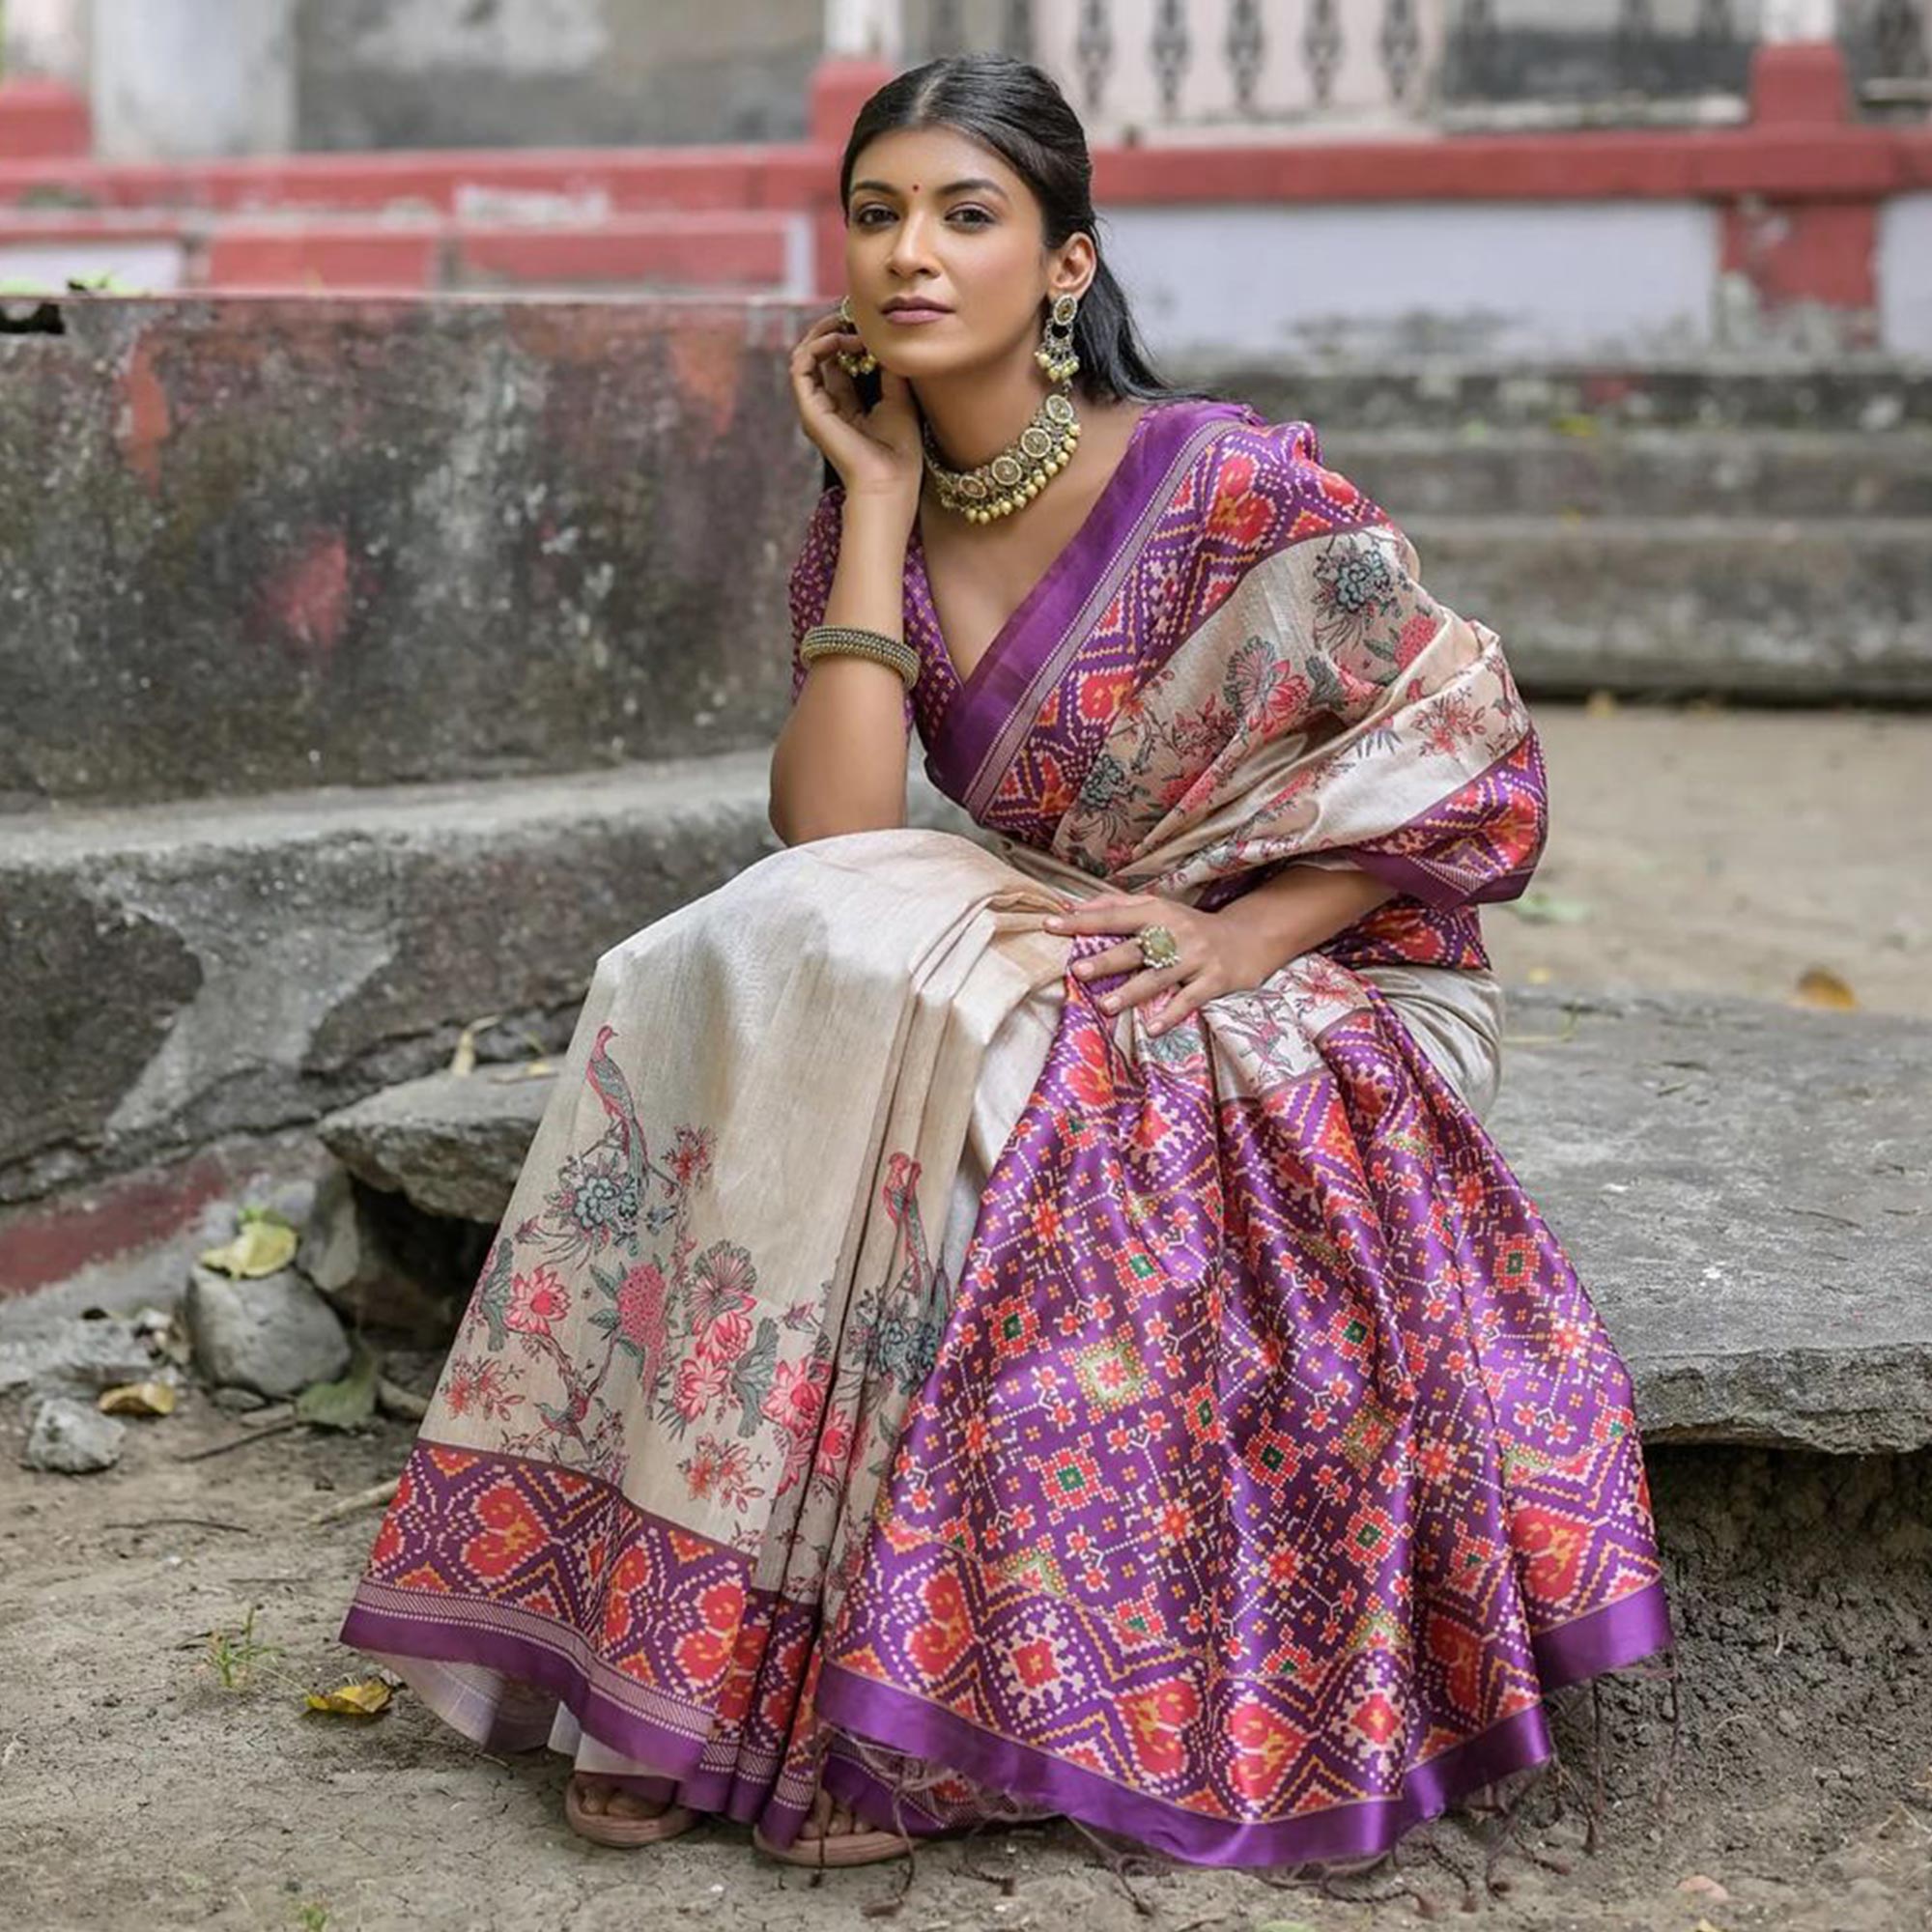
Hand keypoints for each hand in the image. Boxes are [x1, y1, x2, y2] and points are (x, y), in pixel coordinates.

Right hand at [789, 309, 923, 511]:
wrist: (891, 481)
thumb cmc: (900, 450)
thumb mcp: (900, 398)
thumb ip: (890, 368)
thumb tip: (886, 338)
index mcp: (848, 405)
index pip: (839, 360)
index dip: (850, 336)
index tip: (870, 324)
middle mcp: (828, 405)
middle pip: (820, 355)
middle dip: (835, 329)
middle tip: (854, 316)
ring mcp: (816, 408)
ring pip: (805, 356)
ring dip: (824, 333)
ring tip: (848, 326)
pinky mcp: (810, 410)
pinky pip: (801, 368)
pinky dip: (816, 347)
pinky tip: (839, 340)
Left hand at [1042, 890, 1280, 1036]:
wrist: (1249, 937)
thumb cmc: (1190, 926)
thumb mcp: (1158, 908)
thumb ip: (1117, 906)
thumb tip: (1071, 905)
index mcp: (1157, 912)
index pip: (1113, 916)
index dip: (1083, 921)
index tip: (1051, 926)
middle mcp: (1175, 933)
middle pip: (1135, 947)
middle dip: (1107, 959)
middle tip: (1078, 971)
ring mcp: (1195, 958)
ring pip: (1159, 976)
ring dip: (1132, 992)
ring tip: (1106, 1006)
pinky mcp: (1214, 980)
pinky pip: (1190, 999)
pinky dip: (1172, 1014)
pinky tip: (1153, 1028)